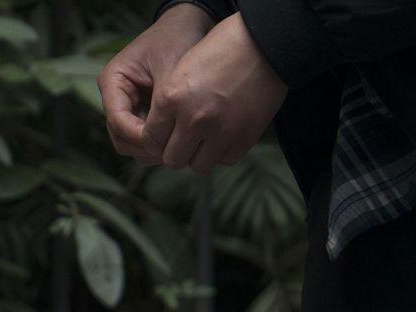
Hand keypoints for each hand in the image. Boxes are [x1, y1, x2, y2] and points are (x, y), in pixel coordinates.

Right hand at [97, 4, 211, 161]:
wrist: (186, 25)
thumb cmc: (176, 38)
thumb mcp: (171, 69)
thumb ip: (163, 104)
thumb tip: (160, 138)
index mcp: (112, 81)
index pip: (118, 120)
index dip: (139, 135)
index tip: (165, 140)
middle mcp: (114, 96)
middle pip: (120, 137)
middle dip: (144, 145)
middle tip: (173, 149)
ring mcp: (126, 105)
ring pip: (131, 141)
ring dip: (151, 147)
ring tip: (178, 144)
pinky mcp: (139, 111)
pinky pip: (144, 135)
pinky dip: (158, 140)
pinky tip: (178, 138)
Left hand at [141, 14, 288, 172]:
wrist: (265, 41)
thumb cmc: (220, 50)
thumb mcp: (182, 71)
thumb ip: (168, 105)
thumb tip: (160, 138)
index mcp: (171, 99)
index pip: (151, 141)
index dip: (156, 141)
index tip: (165, 137)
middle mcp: (194, 119)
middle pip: (173, 160)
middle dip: (177, 152)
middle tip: (186, 140)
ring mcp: (221, 131)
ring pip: (198, 166)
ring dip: (200, 155)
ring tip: (206, 137)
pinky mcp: (245, 136)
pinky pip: (225, 160)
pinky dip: (223, 152)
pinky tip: (225, 135)